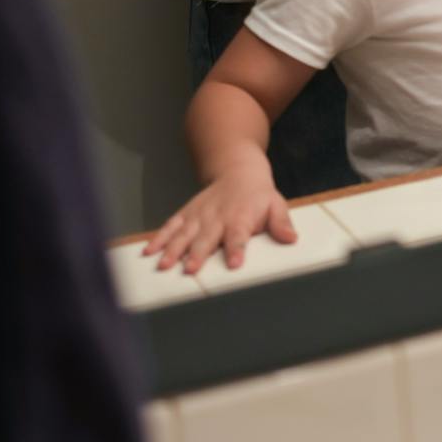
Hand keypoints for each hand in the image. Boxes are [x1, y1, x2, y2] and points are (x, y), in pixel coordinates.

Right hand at [142, 160, 295, 274]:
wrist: (239, 171)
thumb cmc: (259, 195)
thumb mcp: (276, 204)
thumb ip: (281, 223)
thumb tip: (292, 238)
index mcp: (240, 218)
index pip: (238, 236)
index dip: (236, 249)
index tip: (234, 263)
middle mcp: (217, 218)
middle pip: (206, 238)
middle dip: (198, 254)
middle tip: (190, 270)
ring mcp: (198, 216)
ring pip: (184, 234)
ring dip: (173, 250)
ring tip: (164, 265)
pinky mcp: (186, 214)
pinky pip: (170, 226)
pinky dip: (159, 238)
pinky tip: (148, 252)